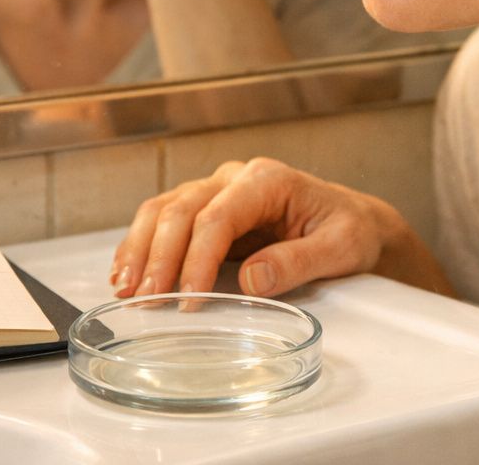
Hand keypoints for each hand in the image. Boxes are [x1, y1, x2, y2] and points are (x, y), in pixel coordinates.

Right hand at [110, 158, 435, 298]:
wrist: (352, 223)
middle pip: (182, 208)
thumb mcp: (341, 248)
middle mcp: (236, 178)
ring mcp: (217, 191)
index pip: (219, 215)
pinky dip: (142, 246)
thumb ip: (298, 261)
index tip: (188, 299)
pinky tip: (127, 273)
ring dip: (140, 248)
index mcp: (269, 180)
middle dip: (160, 256)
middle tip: (147, 300)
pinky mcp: (207, 211)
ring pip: (164, 209)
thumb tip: (253, 279)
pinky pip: (164, 221)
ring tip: (126, 289)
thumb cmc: (349, 231)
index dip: (198, 258)